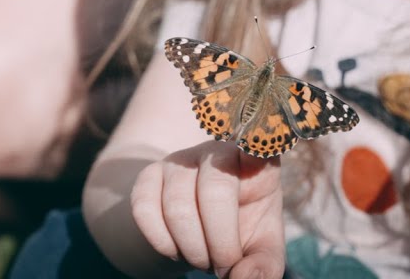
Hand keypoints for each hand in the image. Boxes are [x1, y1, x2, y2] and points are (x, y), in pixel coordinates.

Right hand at [131, 141, 285, 278]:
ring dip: (192, 249)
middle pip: (216, 191)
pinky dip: (162, 243)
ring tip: (203, 260)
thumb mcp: (261, 249)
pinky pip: (145, 210)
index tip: (256, 148)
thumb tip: (245, 278)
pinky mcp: (149, 175)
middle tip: (223, 267)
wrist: (198, 231)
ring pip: (178, 206)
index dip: (255, 144)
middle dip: (220, 244)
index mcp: (256, 164)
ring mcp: (180, 160)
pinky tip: (176, 249)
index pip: (258, 144)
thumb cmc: (240, 233)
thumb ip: (264, 265)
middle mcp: (217, 152)